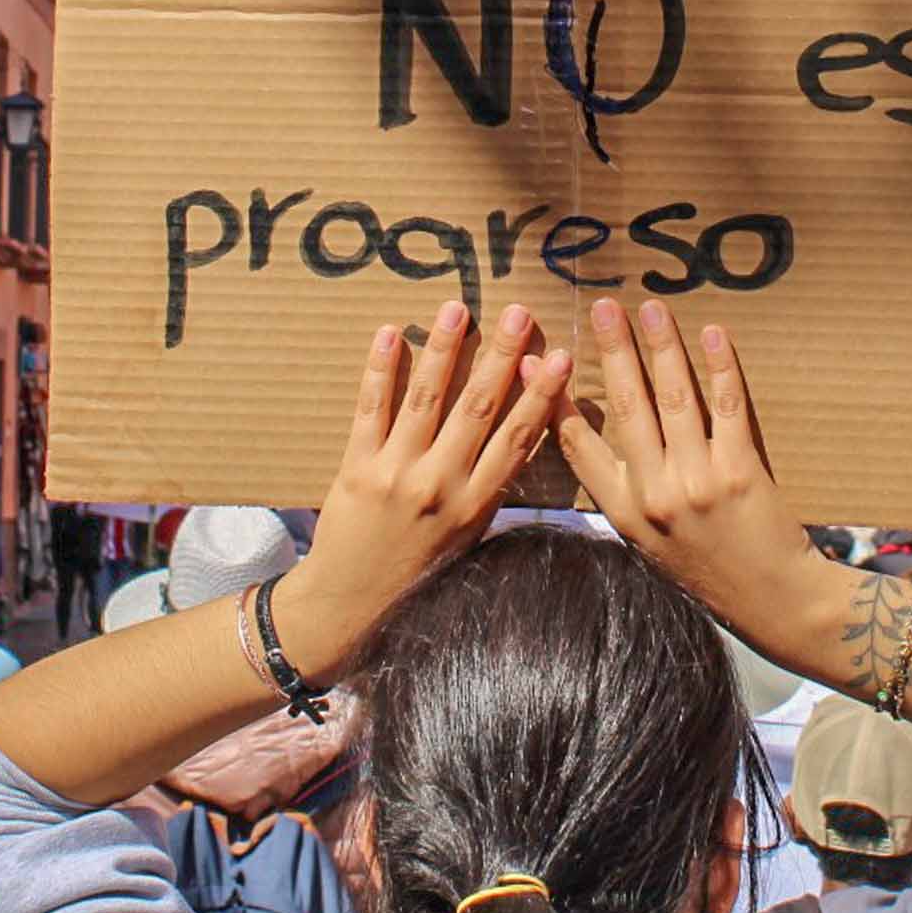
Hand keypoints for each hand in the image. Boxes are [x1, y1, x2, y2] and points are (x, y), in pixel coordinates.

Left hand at [271, 301, 568, 680]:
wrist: (352, 604)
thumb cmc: (418, 570)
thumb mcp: (470, 536)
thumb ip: (492, 486)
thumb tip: (523, 436)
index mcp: (476, 504)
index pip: (517, 438)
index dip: (540, 395)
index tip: (560, 356)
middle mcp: (441, 486)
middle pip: (478, 408)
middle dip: (500, 356)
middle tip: (519, 312)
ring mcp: (397, 475)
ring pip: (426, 400)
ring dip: (444, 350)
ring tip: (457, 308)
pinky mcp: (357, 468)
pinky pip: (370, 410)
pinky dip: (381, 371)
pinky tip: (392, 335)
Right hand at [555, 299, 828, 651]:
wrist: (772, 603)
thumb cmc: (710, 572)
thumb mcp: (650, 545)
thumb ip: (626, 494)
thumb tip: (601, 446)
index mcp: (623, 513)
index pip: (577, 446)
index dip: (554, 399)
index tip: (537, 361)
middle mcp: (654, 495)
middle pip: (626, 407)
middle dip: (613, 352)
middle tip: (604, 308)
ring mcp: (697, 482)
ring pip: (673, 399)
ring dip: (661, 348)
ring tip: (651, 310)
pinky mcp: (741, 472)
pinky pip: (726, 408)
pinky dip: (719, 368)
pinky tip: (713, 336)